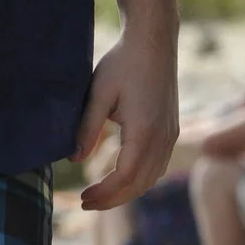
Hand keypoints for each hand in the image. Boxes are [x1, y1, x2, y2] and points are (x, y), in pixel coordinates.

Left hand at [70, 28, 178, 210]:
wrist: (154, 41)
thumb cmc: (123, 62)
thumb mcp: (99, 92)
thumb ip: (87, 127)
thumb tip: (74, 159)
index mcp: (144, 132)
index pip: (124, 177)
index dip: (104, 193)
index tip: (82, 198)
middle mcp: (163, 139)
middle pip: (139, 184)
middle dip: (113, 199)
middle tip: (86, 203)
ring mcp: (170, 135)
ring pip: (151, 177)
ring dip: (127, 191)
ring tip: (101, 195)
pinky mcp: (171, 129)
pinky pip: (158, 165)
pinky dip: (140, 178)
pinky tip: (122, 176)